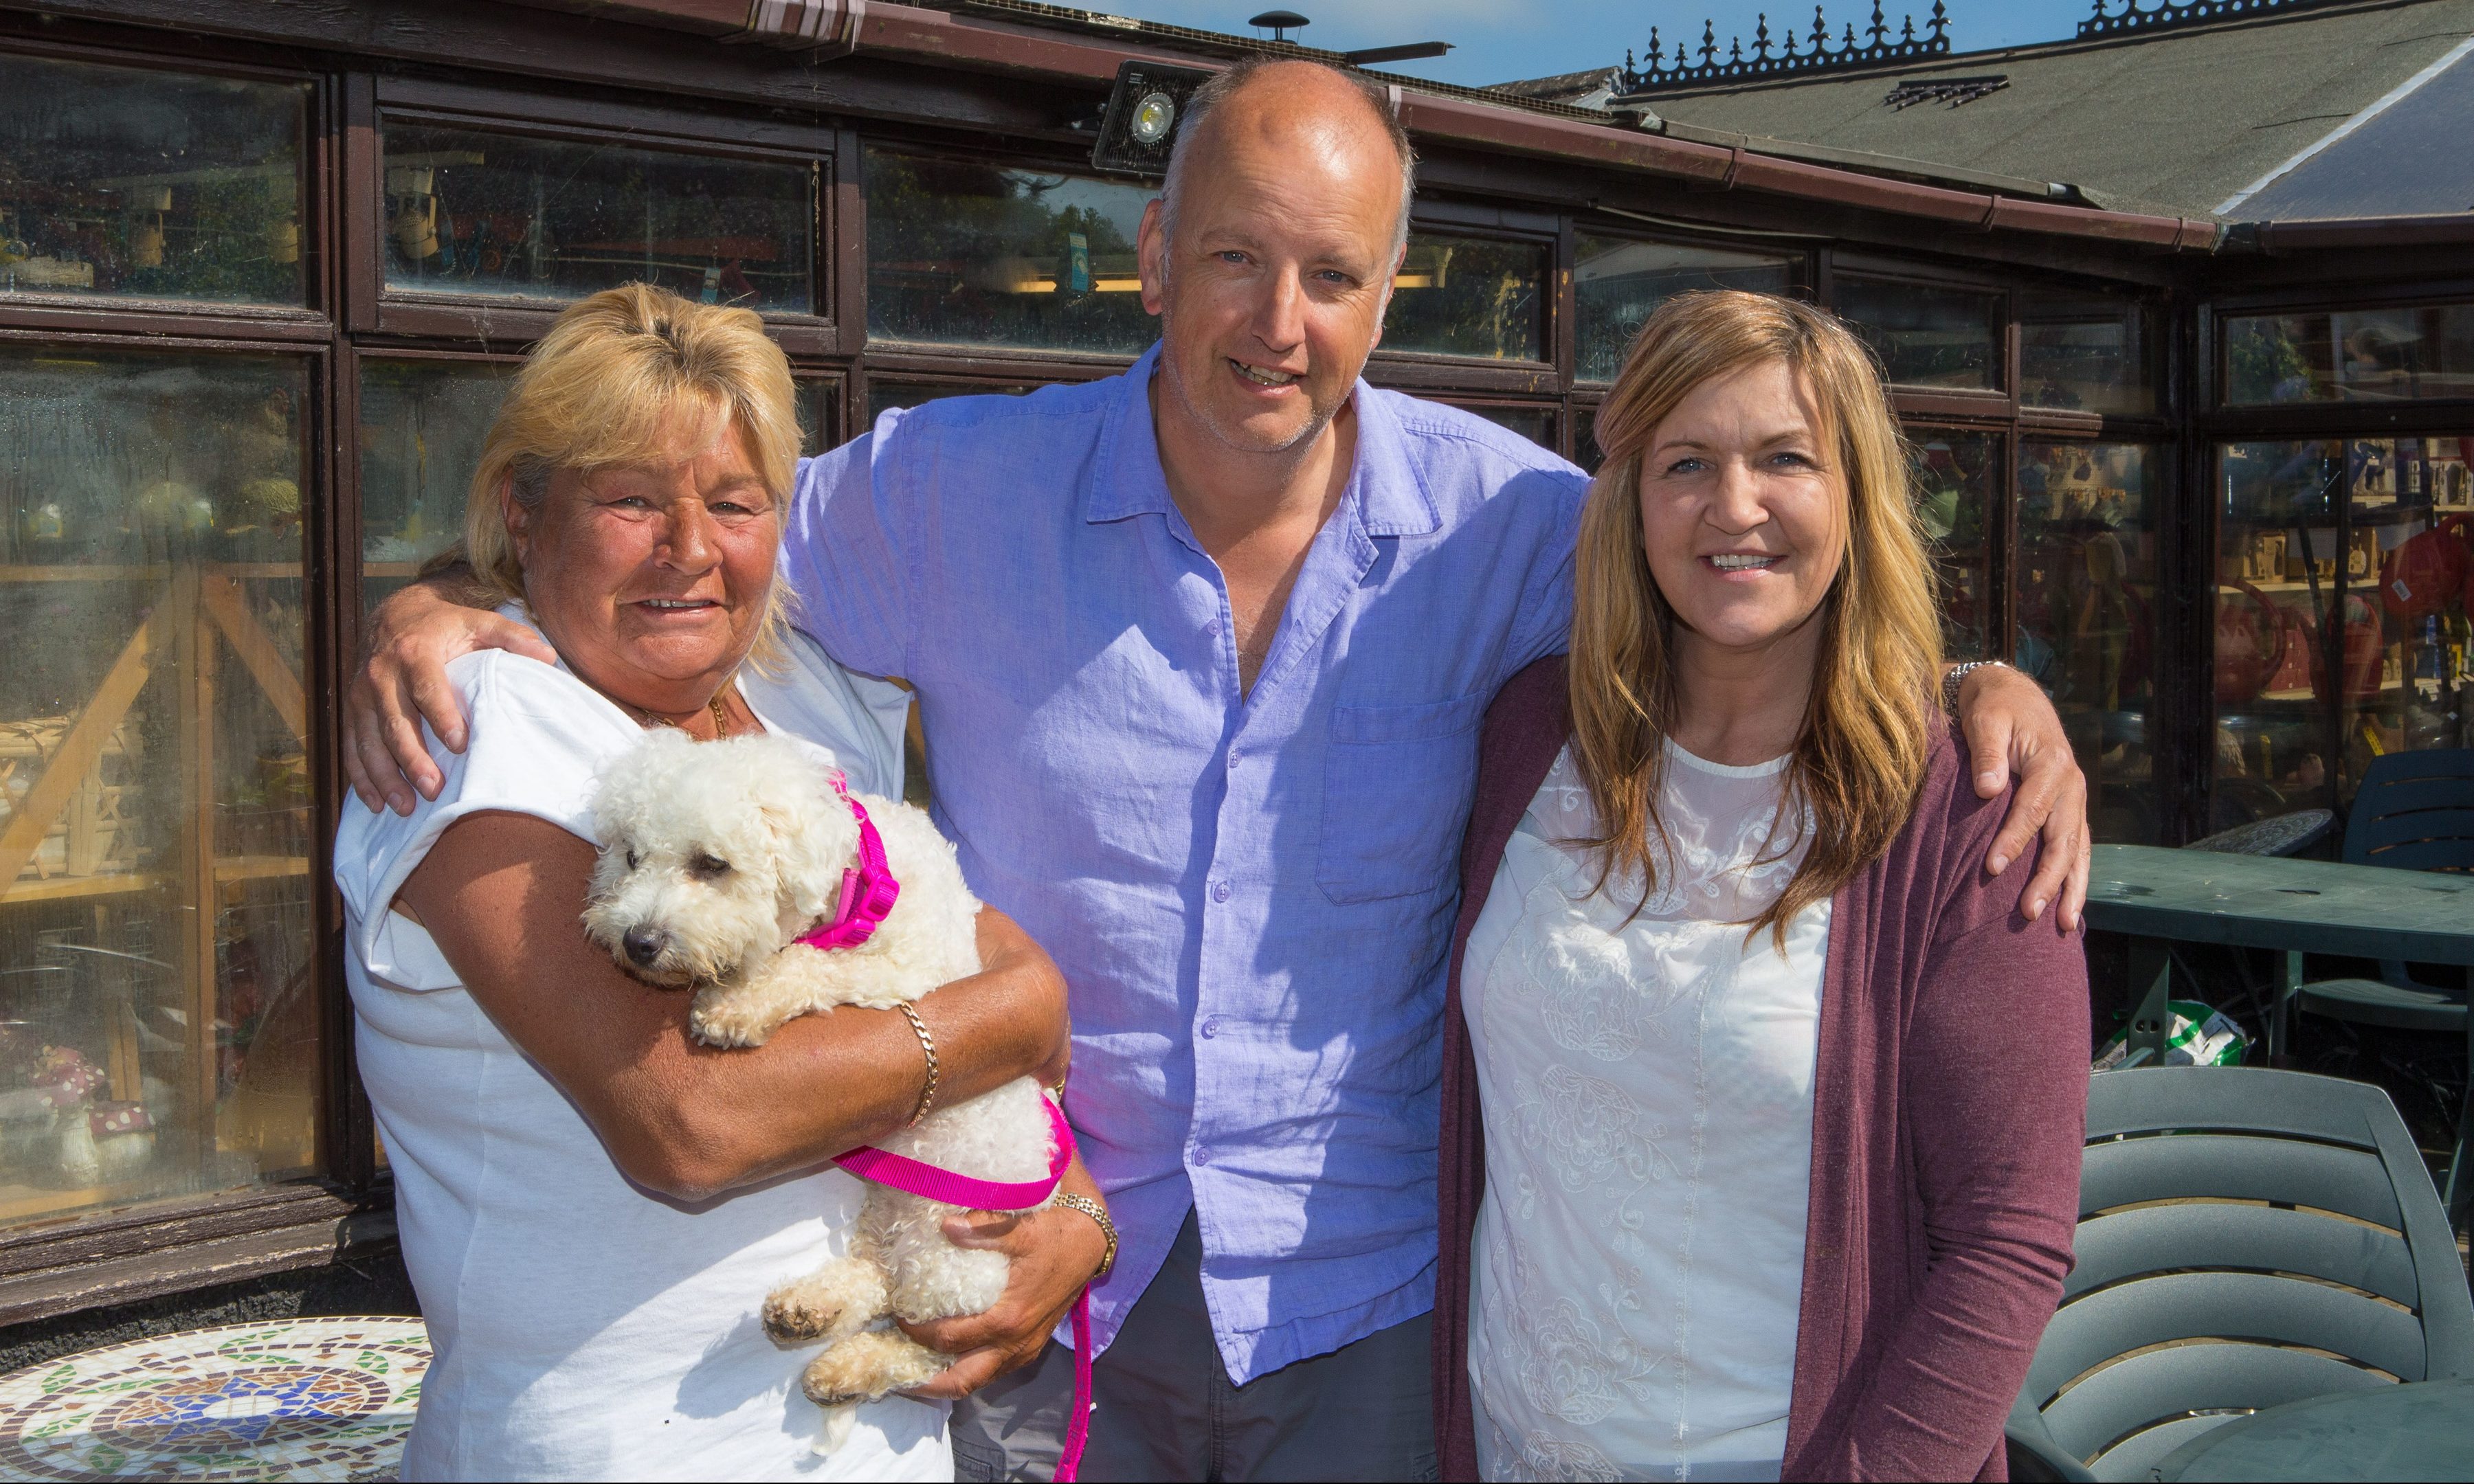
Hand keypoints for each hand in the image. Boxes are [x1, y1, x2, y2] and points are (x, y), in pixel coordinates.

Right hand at [345, 580, 554, 814]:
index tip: (461, 744)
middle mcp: (382, 674)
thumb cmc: (445, 626)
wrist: (394, 615)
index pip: (427, 687)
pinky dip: (362, 777)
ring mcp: (361, 694)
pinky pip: (351, 747)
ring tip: (406, 806)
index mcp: (415, 652)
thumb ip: (512, 637)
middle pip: (395, 721)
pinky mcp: (352, 710)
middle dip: (413, 758)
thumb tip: (548, 656)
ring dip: (385, 776)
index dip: (442, 716)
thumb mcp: (480, 622)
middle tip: (434, 788)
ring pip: (368, 740)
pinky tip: (377, 803)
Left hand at [899, 1165, 1109, 1399]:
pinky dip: (968, 1369)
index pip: (948, 1338)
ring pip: (978, 1381)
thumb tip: (945, 1226)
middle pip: (962, 1381)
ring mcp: (1024, 1350)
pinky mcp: (1030, 1347)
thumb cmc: (1053, 1236)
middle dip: (925, 1383)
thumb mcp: (1020, 1230)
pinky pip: (993, 1370)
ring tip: (916, 1369)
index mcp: (1007, 1319)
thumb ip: (983, 1230)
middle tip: (896, 1368)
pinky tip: (950, 1356)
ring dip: (945, 1379)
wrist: (1090, 1244)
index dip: (916, 1333)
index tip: (897, 1317)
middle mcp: (1014, 1344)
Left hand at [1955, 663, 2090, 931]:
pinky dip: (2075, 879)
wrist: (2016, 696)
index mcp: (2052, 763)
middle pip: (2062, 839)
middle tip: (2029, 913)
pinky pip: (2077, 849)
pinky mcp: (2070, 811)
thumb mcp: (1986, 718)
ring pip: (2077, 851)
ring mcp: (2075, 800)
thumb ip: (1987, 751)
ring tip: (2061, 925)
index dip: (2014, 839)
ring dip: (2070, 889)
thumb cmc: (1995, 708)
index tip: (1992, 867)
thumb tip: (1987, 789)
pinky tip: (2070, 909)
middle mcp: (2072, 785)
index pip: (2033, 809)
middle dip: (2048, 879)